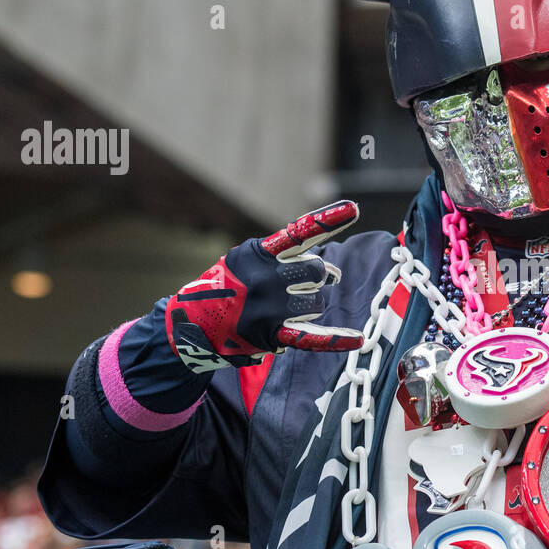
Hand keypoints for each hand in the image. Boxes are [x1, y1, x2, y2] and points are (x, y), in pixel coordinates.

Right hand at [165, 201, 364, 371]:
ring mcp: (267, 307)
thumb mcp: (246, 260)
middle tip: (307, 283)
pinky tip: (356, 339)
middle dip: (317, 277)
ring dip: (308, 307)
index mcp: (259, 253)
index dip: (328, 219)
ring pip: (316, 303)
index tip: (354, 209)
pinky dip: (335, 339)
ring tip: (284, 309)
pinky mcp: (269, 334)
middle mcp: (264, 278)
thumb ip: (287, 259)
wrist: (192, 324)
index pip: (299, 232)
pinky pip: (310, 336)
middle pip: (315, 271)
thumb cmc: (228, 287)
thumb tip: (333, 272)